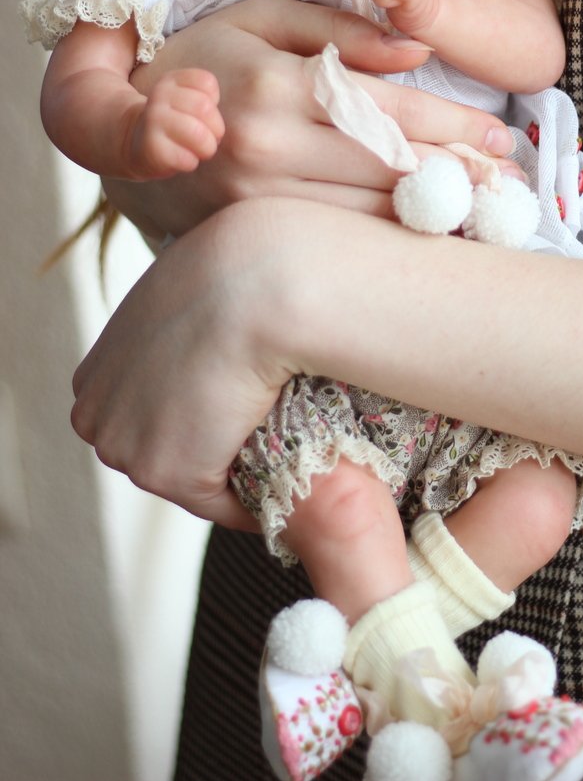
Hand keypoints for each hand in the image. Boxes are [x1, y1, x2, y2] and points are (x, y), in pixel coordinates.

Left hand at [70, 206, 296, 527]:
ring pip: (191, 479)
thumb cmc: (234, 278)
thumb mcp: (186, 305)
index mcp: (95, 377)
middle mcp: (96, 415)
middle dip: (209, 450)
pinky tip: (287, 466)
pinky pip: (222, 503)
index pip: (146, 422)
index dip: (196, 421)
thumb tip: (215, 356)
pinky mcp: (166, 472)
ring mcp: (126, 447)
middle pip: (161, 456)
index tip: (238, 415)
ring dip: (233, 468)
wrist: (255, 285)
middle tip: (263, 432)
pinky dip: (256, 494)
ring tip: (280, 440)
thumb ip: (182, 341)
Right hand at [113, 0, 515, 238]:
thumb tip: (419, 48)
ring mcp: (255, 201)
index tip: (502, 139)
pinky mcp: (247, 234)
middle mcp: (267, 149)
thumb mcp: (263, 17)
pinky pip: (335, 241)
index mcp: (276, 86)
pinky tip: (429, 235)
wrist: (123, 127)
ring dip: (435, 214)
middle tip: (514, 185)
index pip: (388, 113)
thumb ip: (342, 28)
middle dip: (460, 178)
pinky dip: (389, 239)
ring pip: (367, 213)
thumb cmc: (204, 58)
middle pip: (388, 169)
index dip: (452, 128)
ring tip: (489, 211)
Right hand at [126, 68, 223, 178]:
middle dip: (216, 128)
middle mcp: (159, 96)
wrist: (136, 143)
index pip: (207, 82)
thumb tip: (231, 110)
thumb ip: (207, 97)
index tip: (203, 113)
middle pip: (205, 108)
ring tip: (198, 150)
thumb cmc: (174, 123)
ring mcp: (152, 121)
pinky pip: (187, 159)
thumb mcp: (187, 99)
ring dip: (207, 147)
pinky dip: (191, 162)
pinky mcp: (151, 149)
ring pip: (199, 134)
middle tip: (207, 137)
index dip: (214, 101)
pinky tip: (182, 159)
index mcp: (171, 80)